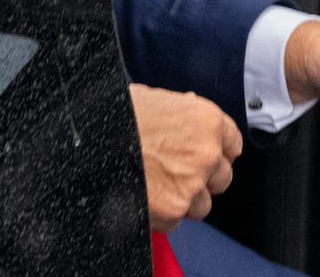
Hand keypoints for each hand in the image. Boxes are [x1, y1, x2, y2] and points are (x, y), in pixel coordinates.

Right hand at [129, 83, 242, 232]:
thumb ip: (180, 112)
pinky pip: (176, 221)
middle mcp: (206, 154)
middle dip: (203, 178)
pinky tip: (143, 196)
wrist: (86, 140)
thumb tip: (186, 115)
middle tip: (177, 172)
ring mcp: (191, 185)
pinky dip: (162, 214)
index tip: (210, 154)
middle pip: (222, 177)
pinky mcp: (172, 211)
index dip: (219, 149)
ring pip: (202, 204)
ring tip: (155, 185)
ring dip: (183, 199)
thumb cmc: (116, 114)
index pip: (233, 143)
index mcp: (205, 120)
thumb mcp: (153, 99)